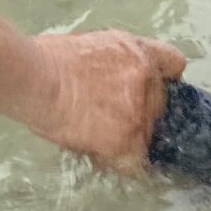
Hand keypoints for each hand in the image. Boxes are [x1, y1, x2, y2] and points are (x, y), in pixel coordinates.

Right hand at [24, 28, 185, 169]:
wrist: (37, 77)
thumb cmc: (47, 59)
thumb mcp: (90, 45)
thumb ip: (111, 63)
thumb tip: (107, 80)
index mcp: (137, 52)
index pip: (173, 63)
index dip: (163, 79)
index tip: (151, 91)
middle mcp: (147, 79)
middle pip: (161, 106)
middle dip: (140, 114)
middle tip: (112, 121)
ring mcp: (140, 111)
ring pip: (148, 137)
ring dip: (128, 141)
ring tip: (98, 139)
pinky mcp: (128, 138)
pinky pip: (136, 164)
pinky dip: (121, 165)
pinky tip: (102, 159)